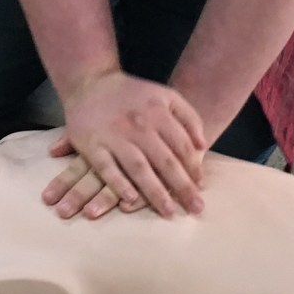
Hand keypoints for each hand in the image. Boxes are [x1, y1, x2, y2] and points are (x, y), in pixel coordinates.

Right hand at [41, 70, 205, 218]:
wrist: (91, 82)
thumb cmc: (133, 94)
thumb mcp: (165, 95)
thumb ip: (188, 116)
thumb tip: (202, 146)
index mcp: (158, 111)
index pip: (181, 145)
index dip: (193, 167)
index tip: (201, 186)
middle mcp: (138, 124)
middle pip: (164, 161)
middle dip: (182, 187)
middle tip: (195, 208)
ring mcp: (115, 135)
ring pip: (139, 168)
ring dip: (154, 192)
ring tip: (168, 211)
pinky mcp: (93, 144)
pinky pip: (107, 168)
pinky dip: (119, 184)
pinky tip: (131, 201)